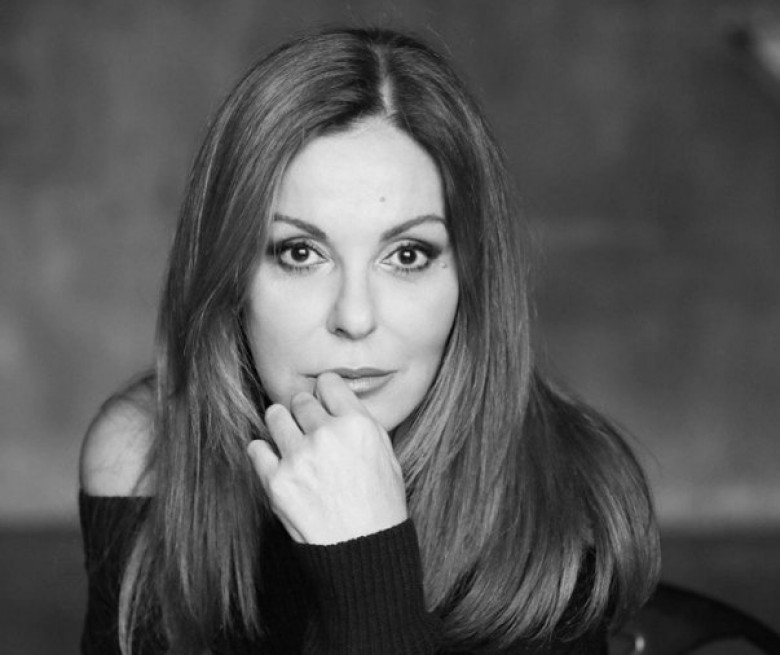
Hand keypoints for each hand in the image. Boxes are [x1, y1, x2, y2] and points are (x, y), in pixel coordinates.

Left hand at [247, 372, 407, 544]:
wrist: (363, 551)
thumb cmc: (380, 504)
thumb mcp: (386, 454)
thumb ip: (360, 423)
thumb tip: (336, 401)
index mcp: (357, 424)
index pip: (328, 382)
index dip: (325, 392)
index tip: (323, 402)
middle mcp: (326, 434)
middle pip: (300, 399)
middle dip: (303, 411)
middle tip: (308, 430)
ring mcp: (298, 457)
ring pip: (274, 415)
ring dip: (281, 425)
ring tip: (290, 441)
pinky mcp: (276, 481)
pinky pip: (256, 448)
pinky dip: (263, 453)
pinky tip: (276, 462)